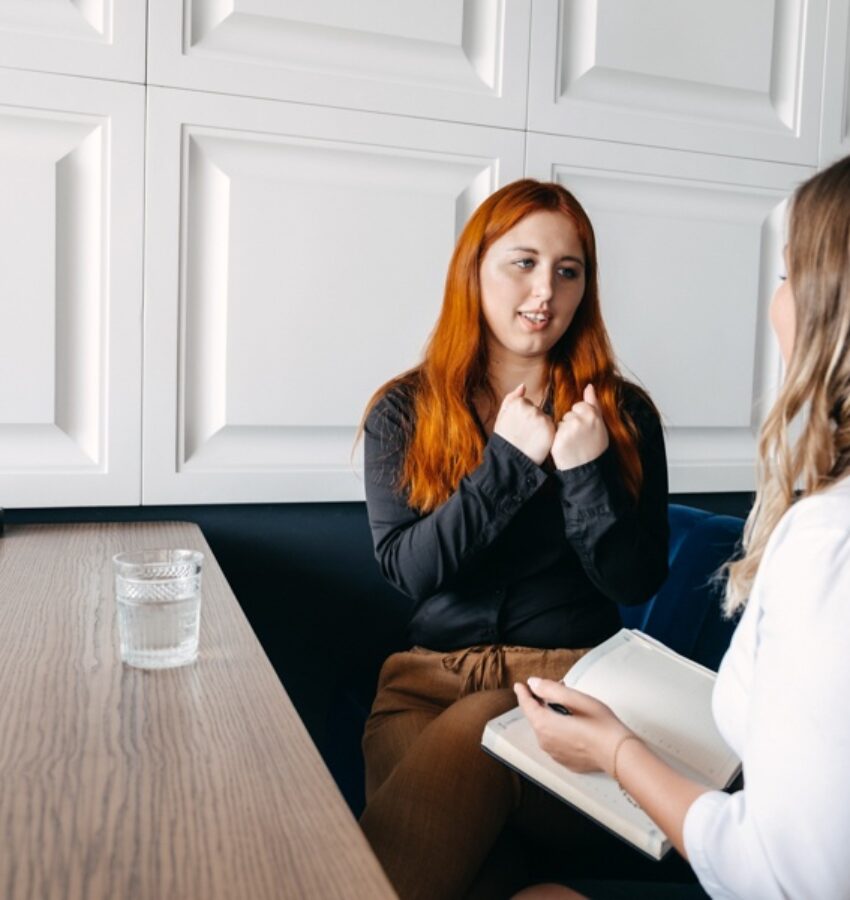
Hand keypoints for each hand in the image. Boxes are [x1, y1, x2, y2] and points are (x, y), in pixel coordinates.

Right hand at [493, 384, 554, 465]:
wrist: (510, 460)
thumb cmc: (504, 438)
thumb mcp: (502, 416)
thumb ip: (511, 398)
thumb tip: (523, 385)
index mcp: (518, 403)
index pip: (526, 404)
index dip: (521, 416)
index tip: (516, 427)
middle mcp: (531, 408)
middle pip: (536, 410)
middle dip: (532, 421)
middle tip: (523, 434)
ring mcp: (542, 419)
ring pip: (544, 419)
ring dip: (540, 427)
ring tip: (530, 439)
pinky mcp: (551, 429)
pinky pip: (552, 427)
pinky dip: (547, 434)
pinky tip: (537, 442)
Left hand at [514, 677, 630, 775]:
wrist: (619, 755)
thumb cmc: (601, 725)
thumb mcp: (577, 699)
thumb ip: (551, 689)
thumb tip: (533, 683)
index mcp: (545, 725)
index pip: (527, 705)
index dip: (523, 693)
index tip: (519, 685)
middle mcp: (545, 742)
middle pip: (536, 718)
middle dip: (541, 703)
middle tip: (556, 691)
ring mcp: (554, 754)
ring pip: (545, 730)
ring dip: (550, 717)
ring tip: (566, 707)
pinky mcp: (565, 762)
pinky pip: (555, 742)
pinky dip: (558, 732)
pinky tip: (572, 727)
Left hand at [551, 383, 608, 470]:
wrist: (587, 469)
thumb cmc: (595, 445)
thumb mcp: (600, 424)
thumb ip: (594, 403)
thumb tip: (589, 386)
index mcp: (592, 414)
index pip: (579, 406)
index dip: (582, 418)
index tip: (587, 430)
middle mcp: (580, 420)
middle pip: (568, 414)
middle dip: (572, 425)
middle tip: (580, 439)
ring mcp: (568, 430)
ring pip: (561, 423)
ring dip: (564, 432)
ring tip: (574, 444)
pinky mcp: (558, 439)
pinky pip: (554, 432)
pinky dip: (558, 439)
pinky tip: (566, 447)